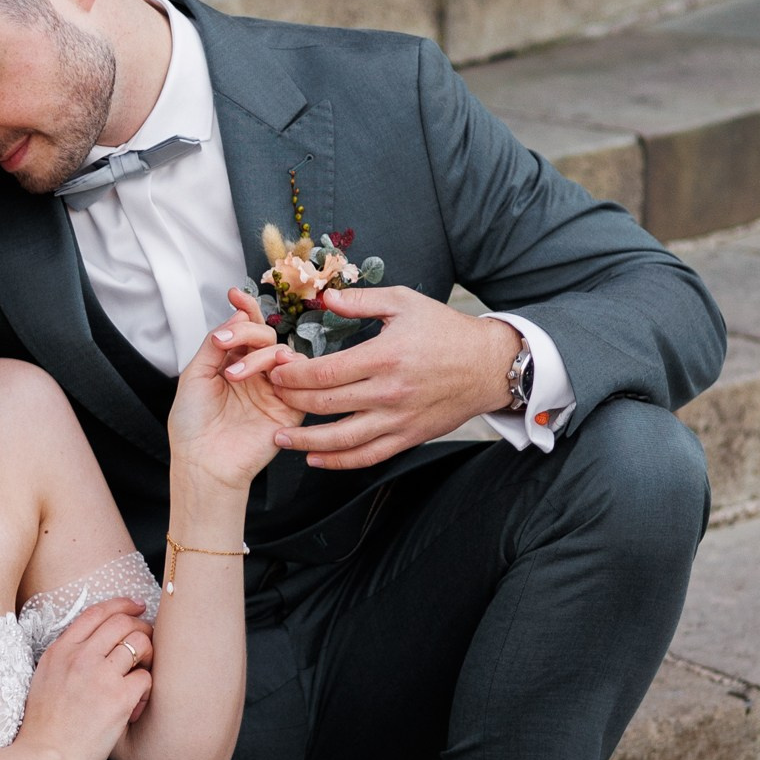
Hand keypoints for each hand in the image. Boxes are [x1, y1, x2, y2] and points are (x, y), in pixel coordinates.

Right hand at [16, 600, 153, 759]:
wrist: (45, 757)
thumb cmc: (44, 727)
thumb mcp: (44, 680)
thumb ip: (65, 658)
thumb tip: (92, 644)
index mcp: (60, 651)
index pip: (97, 613)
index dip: (122, 605)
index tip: (136, 607)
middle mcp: (80, 657)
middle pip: (123, 622)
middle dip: (141, 627)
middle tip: (147, 641)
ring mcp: (100, 675)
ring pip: (139, 644)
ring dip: (147, 657)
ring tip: (141, 675)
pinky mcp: (119, 697)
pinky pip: (146, 677)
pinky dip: (146, 690)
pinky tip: (136, 704)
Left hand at [167, 291, 288, 489]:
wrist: (203, 463)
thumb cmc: (192, 426)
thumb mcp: (195, 375)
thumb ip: (216, 344)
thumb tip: (239, 316)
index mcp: (231, 364)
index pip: (244, 330)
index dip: (244, 310)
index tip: (234, 294)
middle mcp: (254, 374)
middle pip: (265, 336)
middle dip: (247, 334)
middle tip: (225, 347)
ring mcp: (273, 388)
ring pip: (282, 352)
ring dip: (259, 355)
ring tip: (235, 376)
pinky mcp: (290, 406)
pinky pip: (302, 377)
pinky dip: (289, 368)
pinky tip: (271, 375)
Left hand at [261, 290, 519, 471]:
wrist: (488, 365)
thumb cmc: (446, 330)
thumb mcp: (405, 302)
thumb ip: (362, 300)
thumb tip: (324, 298)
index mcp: (384, 356)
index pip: (326, 371)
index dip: (294, 374)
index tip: (275, 371)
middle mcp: (389, 392)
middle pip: (327, 404)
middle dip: (293, 401)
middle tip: (270, 397)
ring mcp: (398, 418)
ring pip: (342, 438)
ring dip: (306, 441)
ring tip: (279, 438)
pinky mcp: (408, 436)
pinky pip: (368, 456)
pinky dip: (339, 462)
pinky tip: (316, 460)